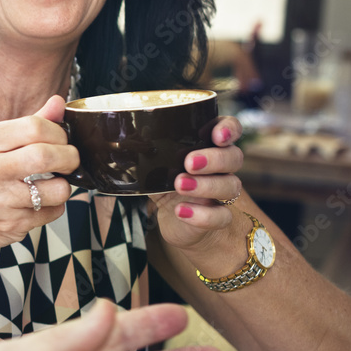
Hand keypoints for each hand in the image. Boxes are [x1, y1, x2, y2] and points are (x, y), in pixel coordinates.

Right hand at [0, 95, 77, 264]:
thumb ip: (23, 127)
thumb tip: (58, 103)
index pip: (34, 126)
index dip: (58, 132)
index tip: (61, 140)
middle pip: (46, 155)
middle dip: (69, 157)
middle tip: (69, 161)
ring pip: (56, 189)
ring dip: (62, 187)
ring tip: (51, 186)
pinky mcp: (10, 225)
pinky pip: (51, 213)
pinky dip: (52, 208)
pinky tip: (35, 205)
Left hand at [150, 116, 244, 252]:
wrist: (177, 222)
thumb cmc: (167, 186)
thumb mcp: (154, 166)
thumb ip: (144, 151)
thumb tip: (116, 137)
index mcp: (208, 148)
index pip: (229, 130)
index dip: (228, 129)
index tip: (216, 135)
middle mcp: (221, 169)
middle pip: (234, 157)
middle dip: (214, 158)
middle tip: (190, 162)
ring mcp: (221, 194)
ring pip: (230, 185)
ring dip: (205, 184)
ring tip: (180, 184)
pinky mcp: (217, 218)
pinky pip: (220, 216)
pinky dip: (201, 215)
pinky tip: (181, 211)